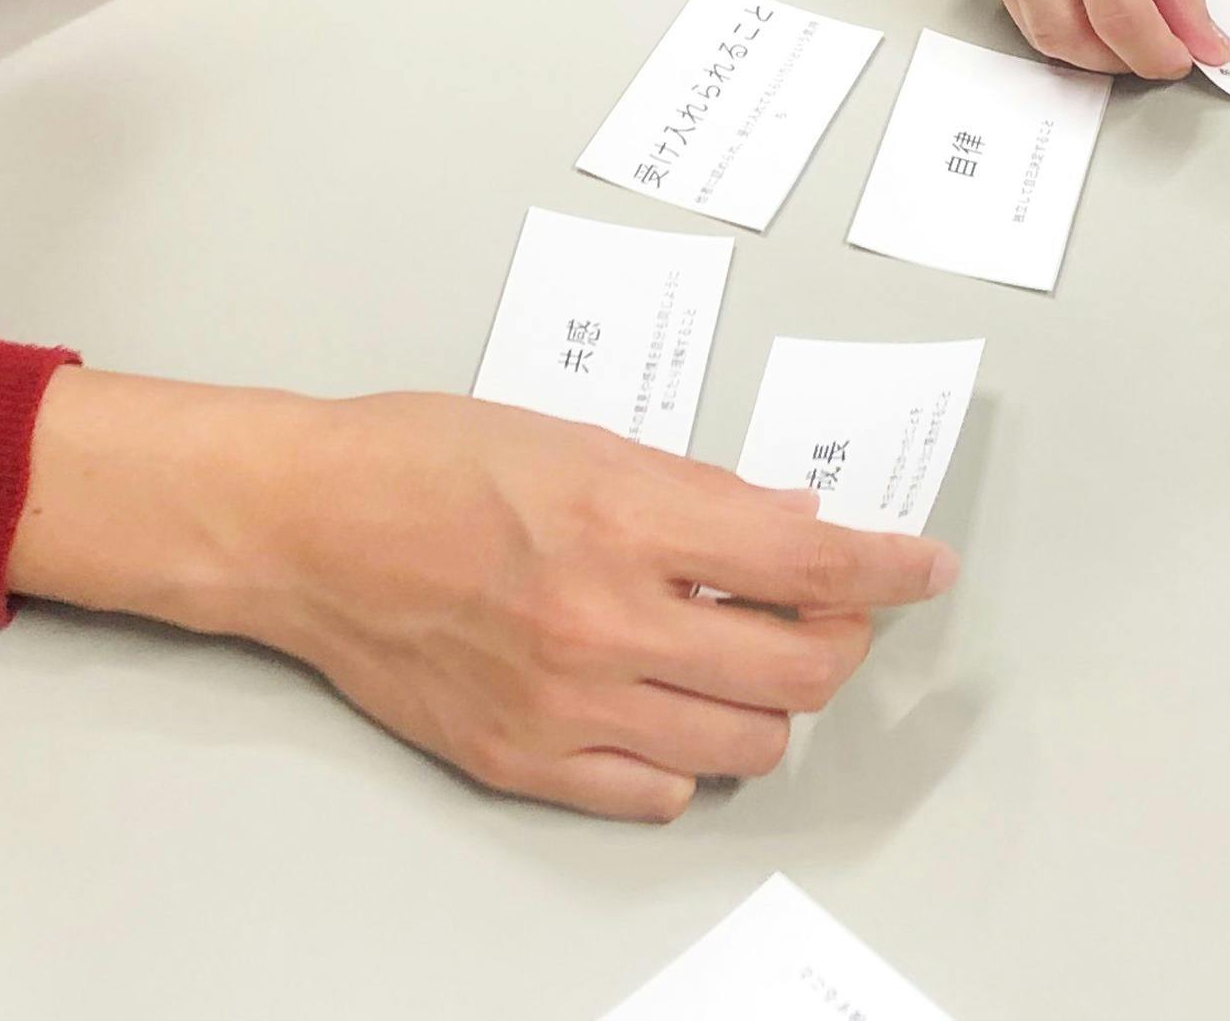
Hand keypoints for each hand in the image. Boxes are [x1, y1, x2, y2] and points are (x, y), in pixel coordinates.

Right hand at [7, 375, 957, 820]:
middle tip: (833, 613)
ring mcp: (567, 705)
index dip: (891, 568)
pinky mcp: (526, 762)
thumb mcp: (578, 437)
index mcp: (625, 519)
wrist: (305, 528)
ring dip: (768, 702)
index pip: (810, 564)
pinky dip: (685, 756)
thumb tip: (793, 530)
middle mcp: (606, 623)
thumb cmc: (424, 460)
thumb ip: (693, 491)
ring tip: (741, 656)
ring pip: (746, 743)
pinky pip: (658, 793)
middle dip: (842, 640)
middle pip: (799, 669)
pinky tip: (667, 708)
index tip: (924, 566)